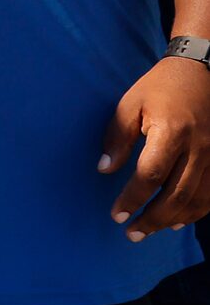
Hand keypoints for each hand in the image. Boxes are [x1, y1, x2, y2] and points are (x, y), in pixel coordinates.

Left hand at [101, 57, 209, 239]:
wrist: (202, 71)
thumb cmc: (160, 87)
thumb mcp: (130, 104)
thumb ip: (117, 138)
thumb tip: (104, 170)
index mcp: (172, 132)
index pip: (150, 176)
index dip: (132, 199)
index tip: (116, 215)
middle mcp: (198, 148)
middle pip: (176, 195)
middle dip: (152, 219)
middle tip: (130, 234)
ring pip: (197, 200)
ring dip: (173, 220)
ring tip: (150, 230)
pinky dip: (195, 212)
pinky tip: (178, 221)